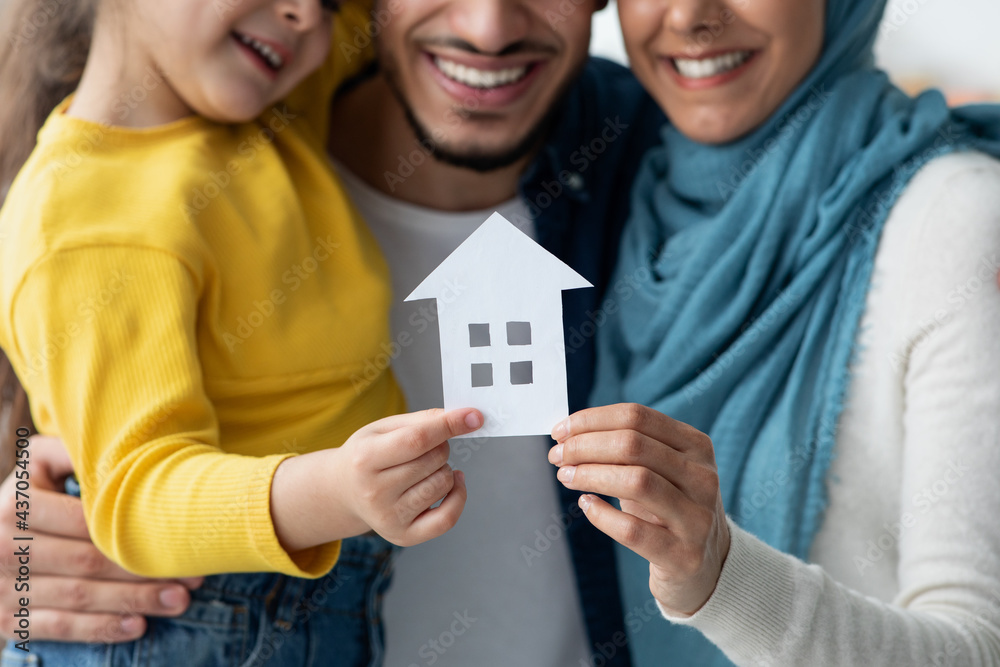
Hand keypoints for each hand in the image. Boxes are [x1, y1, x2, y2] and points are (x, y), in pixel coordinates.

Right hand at [0, 436, 201, 642]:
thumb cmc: (35, 490)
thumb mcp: (43, 461)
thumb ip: (76, 452)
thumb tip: (124, 443)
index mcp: (15, 506)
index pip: (85, 523)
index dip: (136, 532)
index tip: (182, 538)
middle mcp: (3, 548)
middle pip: (87, 563)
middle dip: (144, 571)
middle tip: (193, 577)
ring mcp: (2, 587)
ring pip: (79, 598)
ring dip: (133, 601)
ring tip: (179, 600)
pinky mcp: (8, 619)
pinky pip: (58, 627)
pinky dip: (99, 629)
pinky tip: (137, 626)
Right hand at [273, 408, 481, 550]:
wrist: (343, 491)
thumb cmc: (368, 454)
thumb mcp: (383, 428)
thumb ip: (423, 420)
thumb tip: (465, 417)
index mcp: (365, 458)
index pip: (416, 440)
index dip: (448, 426)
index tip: (474, 417)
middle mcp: (374, 492)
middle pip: (433, 461)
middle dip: (440, 447)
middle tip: (425, 448)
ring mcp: (388, 518)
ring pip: (443, 483)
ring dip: (444, 469)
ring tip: (425, 467)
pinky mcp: (403, 537)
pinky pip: (447, 518)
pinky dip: (459, 496)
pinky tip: (453, 482)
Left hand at [549, 404, 729, 615]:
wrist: (706, 566)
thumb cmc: (668, 508)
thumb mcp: (659, 471)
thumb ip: (625, 448)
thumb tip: (568, 434)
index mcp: (697, 446)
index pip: (637, 417)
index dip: (592, 420)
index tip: (560, 431)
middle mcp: (703, 477)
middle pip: (632, 445)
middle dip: (584, 446)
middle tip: (557, 455)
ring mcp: (697, 518)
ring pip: (636, 482)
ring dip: (590, 475)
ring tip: (566, 477)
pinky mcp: (684, 556)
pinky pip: (633, 531)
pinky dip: (601, 515)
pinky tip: (586, 505)